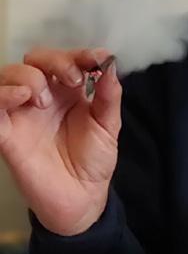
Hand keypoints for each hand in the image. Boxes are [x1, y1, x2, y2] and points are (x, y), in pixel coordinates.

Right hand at [0, 48, 121, 236]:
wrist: (82, 199)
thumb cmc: (94, 161)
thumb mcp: (108, 127)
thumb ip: (109, 96)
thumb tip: (111, 63)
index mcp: (69, 92)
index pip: (67, 59)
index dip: (79, 54)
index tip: (96, 59)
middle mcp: (43, 96)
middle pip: (35, 60)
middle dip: (54, 61)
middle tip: (73, 80)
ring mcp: (23, 113)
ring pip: (9, 74)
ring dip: (28, 76)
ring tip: (45, 99)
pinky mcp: (6, 133)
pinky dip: (1, 95)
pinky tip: (21, 97)